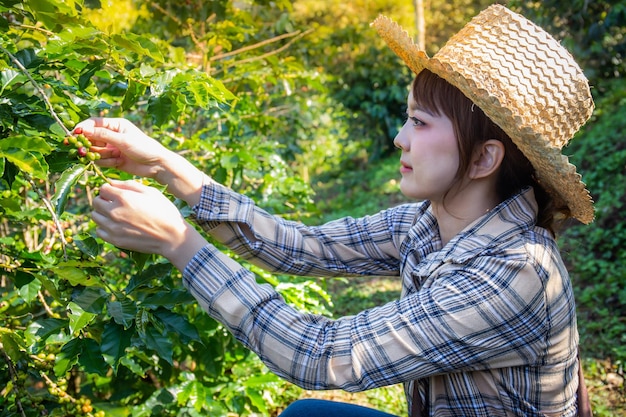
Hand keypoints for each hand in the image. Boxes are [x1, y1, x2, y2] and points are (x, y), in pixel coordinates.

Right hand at [77, 117, 209, 205]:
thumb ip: (103, 135)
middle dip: (88, 144)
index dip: (82, 128)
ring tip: (114, 157)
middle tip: (81, 150)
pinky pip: (101, 160)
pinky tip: (118, 162)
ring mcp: (112, 147)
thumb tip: (83, 130)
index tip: (74, 134)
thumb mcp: (123, 140)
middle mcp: (112, 135)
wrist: (157, 165)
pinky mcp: (113, 159)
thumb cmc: (143, 148)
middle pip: (91, 137)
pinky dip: (106, 162)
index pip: (93, 123)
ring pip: (95, 150)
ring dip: (100, 155)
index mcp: (116, 125)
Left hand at [92, 180, 206, 269]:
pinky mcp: (114, 240)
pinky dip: (104, 227)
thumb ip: (129, 185)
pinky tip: (116, 226)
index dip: (109, 189)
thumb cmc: (164, 211)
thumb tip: (111, 183)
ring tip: (115, 215)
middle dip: (103, 200)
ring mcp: (113, 227)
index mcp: (123, 197)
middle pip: (96, 202)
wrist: (171, 236)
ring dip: (102, 213)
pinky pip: (99, 231)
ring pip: (95, 216)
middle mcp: (114, 212)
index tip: (116, 193)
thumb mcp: (151, 192)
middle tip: (115, 203)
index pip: (102, 189)